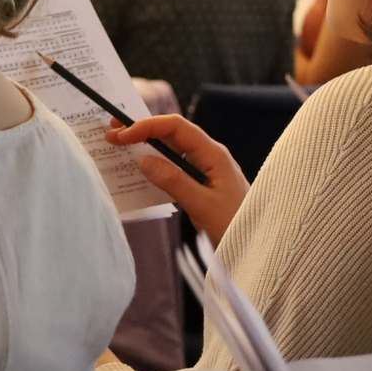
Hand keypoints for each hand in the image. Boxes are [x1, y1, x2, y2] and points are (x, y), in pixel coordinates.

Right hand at [105, 115, 248, 242]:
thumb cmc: (236, 225)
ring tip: (118, 147)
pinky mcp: (201, 183)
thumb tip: (144, 160)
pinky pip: (174, 166)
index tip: (123, 134)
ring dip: (145, 146)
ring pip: (171, 149)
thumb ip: (174, 181)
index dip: (148, 126)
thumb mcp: (203, 205)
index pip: (176, 127)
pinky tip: (138, 170)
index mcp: (214, 154)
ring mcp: (205, 168)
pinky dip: (154, 164)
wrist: (259, 245)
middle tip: (112, 133)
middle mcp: (209, 155)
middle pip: (172, 133)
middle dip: (141, 131)